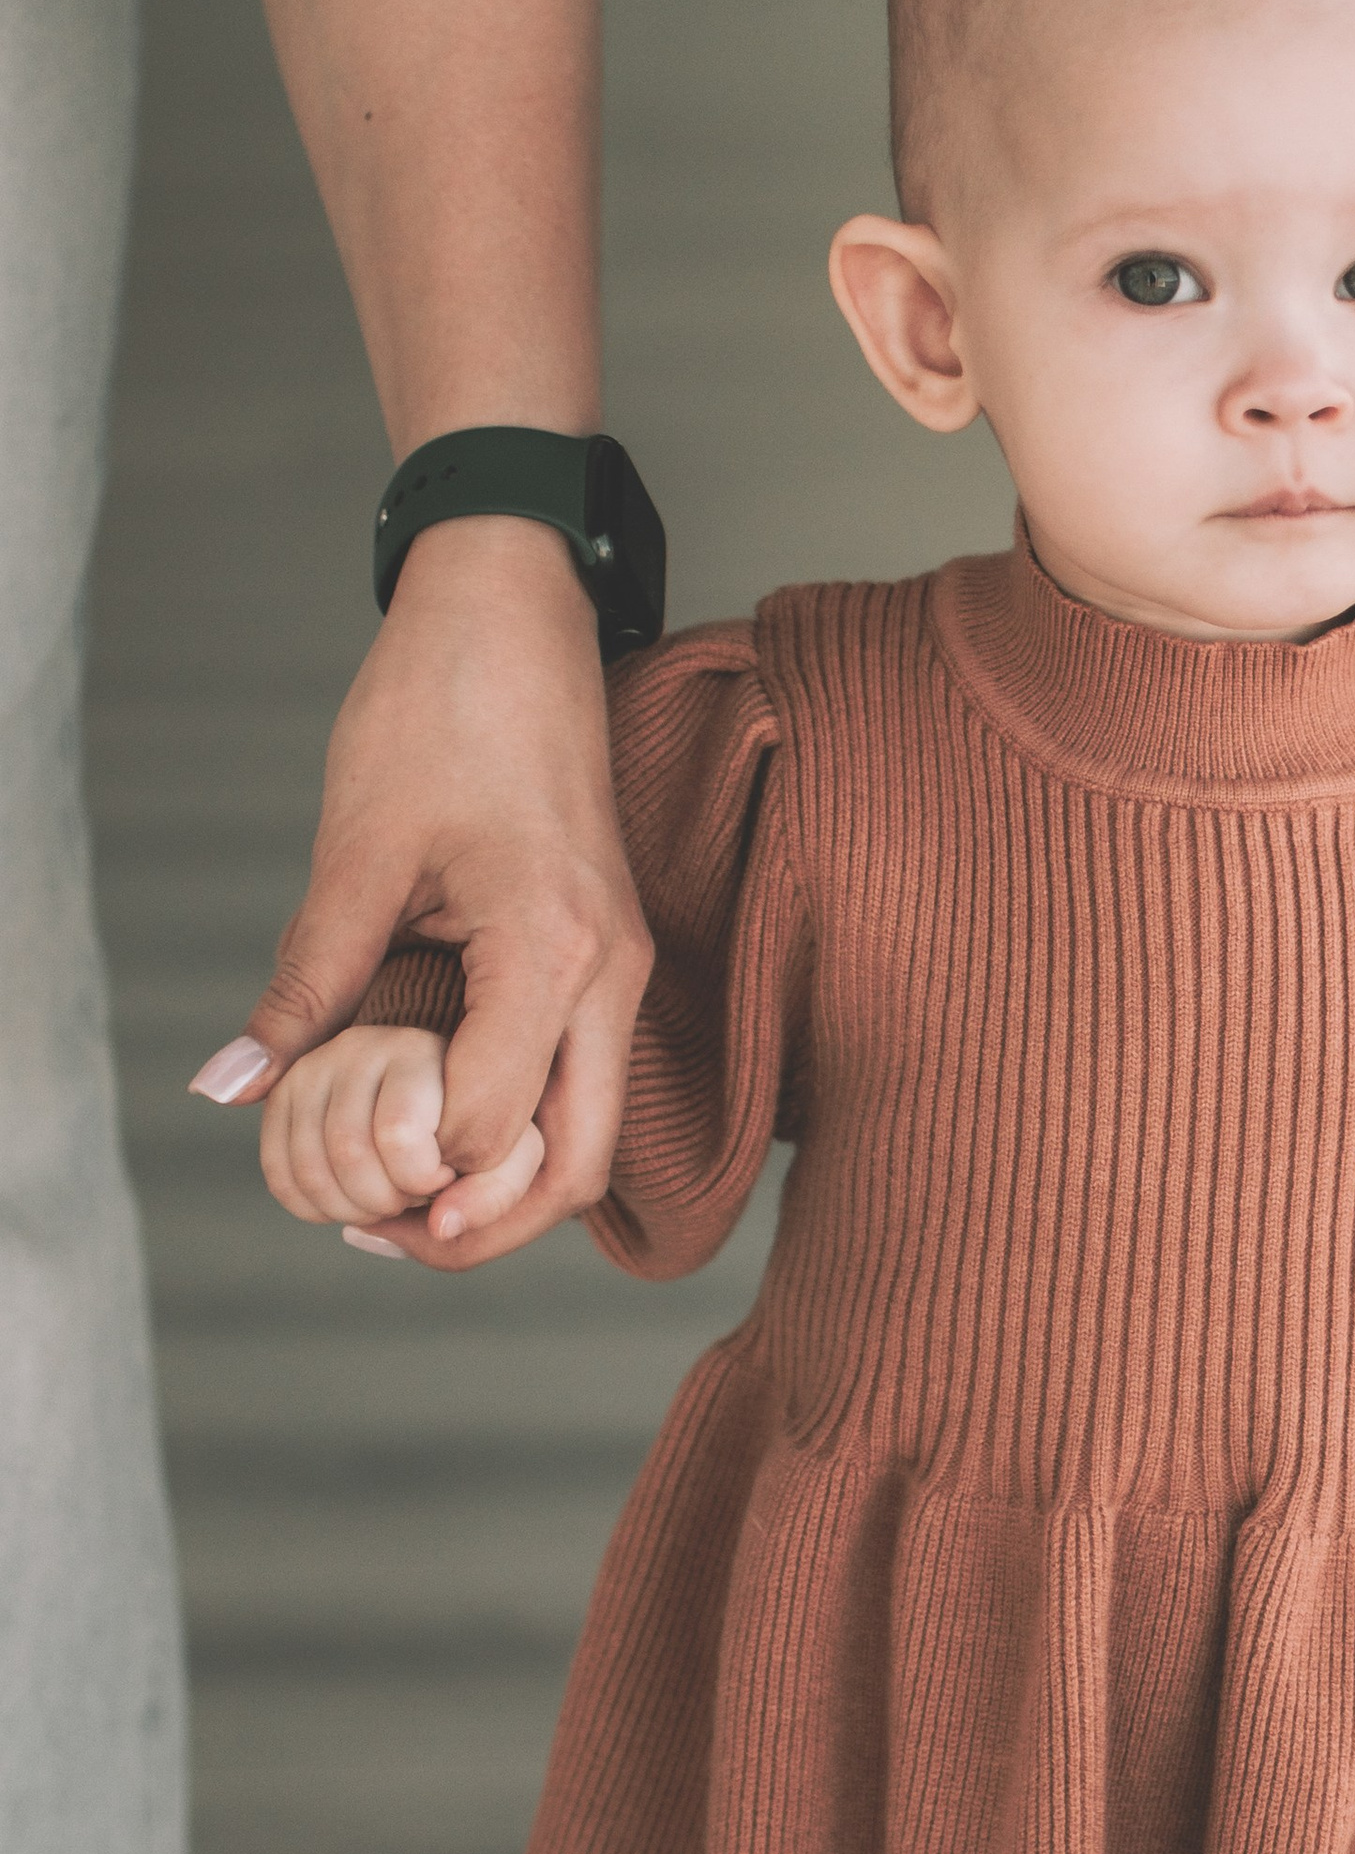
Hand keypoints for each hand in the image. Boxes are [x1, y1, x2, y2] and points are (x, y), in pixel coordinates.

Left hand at [190, 515, 649, 1267]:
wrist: (517, 612)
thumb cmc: (444, 708)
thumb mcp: (357, 850)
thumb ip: (306, 979)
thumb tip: (234, 1084)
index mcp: (555, 952)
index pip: (489, 1126)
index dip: (410, 1175)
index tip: (336, 1186)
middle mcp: (611, 976)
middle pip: (572, 1170)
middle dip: (481, 1230)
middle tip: (382, 1240)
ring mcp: (621, 970)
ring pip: (588, 1136)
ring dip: (503, 1190)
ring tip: (401, 1206)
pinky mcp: (609, 957)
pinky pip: (580, 1083)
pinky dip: (517, 1131)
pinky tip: (436, 1131)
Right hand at [259, 1026, 546, 1256]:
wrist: (434, 1096)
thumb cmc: (480, 1126)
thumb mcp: (511, 1152)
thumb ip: (495, 1191)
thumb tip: (440, 1227)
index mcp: (417, 1050)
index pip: (398, 1134)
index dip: (424, 1179)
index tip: (446, 1170)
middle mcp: (356, 1047)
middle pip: (348, 1155)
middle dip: (388, 1199)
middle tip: (415, 1189)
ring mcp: (311, 1070)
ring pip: (308, 1170)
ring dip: (353, 1209)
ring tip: (388, 1193)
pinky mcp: (281, 1098)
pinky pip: (280, 1178)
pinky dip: (315, 1210)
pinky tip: (351, 1199)